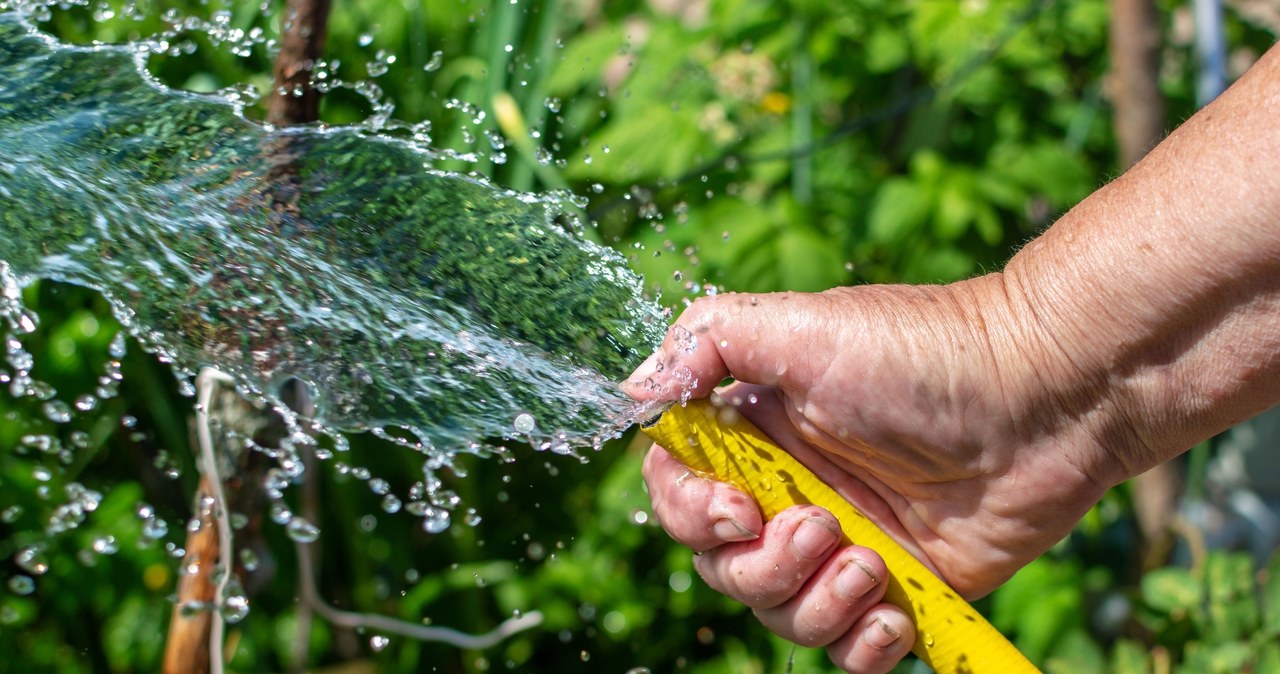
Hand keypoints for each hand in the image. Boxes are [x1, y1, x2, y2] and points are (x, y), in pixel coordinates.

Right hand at [625, 278, 1117, 672]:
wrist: (1046, 393)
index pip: (680, 491)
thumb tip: (633, 392)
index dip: (691, 514)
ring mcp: (847, 543)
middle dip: (763, 564)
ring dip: (817, 602)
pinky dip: (862, 646)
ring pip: (783, 613)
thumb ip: (705, 344)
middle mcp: (792, 490)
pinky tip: (893, 613)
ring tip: (874, 564)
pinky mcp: (903, 587)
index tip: (738, 508)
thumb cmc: (923, 353)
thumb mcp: (801, 327)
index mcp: (757, 432)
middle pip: (724, 566)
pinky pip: (851, 649)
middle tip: (824, 526)